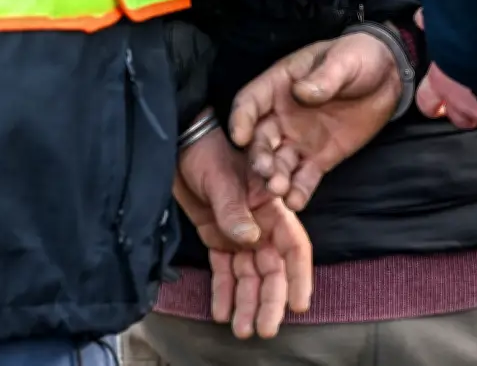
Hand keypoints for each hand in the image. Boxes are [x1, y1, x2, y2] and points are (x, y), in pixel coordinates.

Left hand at [176, 127, 311, 337]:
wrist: (177, 146)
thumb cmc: (206, 152)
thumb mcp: (222, 178)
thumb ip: (234, 210)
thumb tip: (249, 240)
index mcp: (272, 207)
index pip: (294, 246)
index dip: (299, 275)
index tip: (298, 303)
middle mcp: (261, 225)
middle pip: (272, 269)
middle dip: (270, 300)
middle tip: (265, 329)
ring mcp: (240, 234)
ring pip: (249, 276)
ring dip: (248, 303)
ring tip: (243, 330)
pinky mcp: (218, 239)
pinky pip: (224, 271)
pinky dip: (224, 292)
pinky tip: (222, 312)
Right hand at [229, 33, 401, 210]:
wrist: (388, 77)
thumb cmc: (359, 58)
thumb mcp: (344, 60)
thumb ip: (324, 77)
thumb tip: (302, 92)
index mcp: (279, 86)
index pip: (250, 102)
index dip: (242, 119)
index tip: (241, 137)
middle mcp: (281, 116)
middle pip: (261, 139)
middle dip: (259, 156)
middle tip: (266, 171)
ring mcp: (299, 139)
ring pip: (279, 162)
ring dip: (275, 177)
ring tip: (279, 190)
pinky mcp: (319, 158)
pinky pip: (304, 177)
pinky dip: (298, 191)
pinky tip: (296, 201)